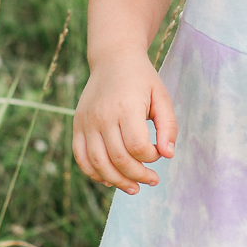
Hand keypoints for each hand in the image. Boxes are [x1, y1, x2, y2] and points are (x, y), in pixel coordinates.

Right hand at [71, 52, 177, 194]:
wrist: (113, 58)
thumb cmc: (142, 79)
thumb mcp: (162, 97)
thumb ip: (169, 126)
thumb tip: (168, 155)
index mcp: (125, 107)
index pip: (137, 146)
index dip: (151, 157)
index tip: (158, 153)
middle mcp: (102, 115)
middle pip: (118, 159)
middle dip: (138, 175)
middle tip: (152, 180)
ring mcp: (86, 121)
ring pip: (98, 163)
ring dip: (117, 181)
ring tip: (133, 188)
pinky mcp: (77, 125)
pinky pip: (81, 157)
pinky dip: (93, 173)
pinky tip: (109, 180)